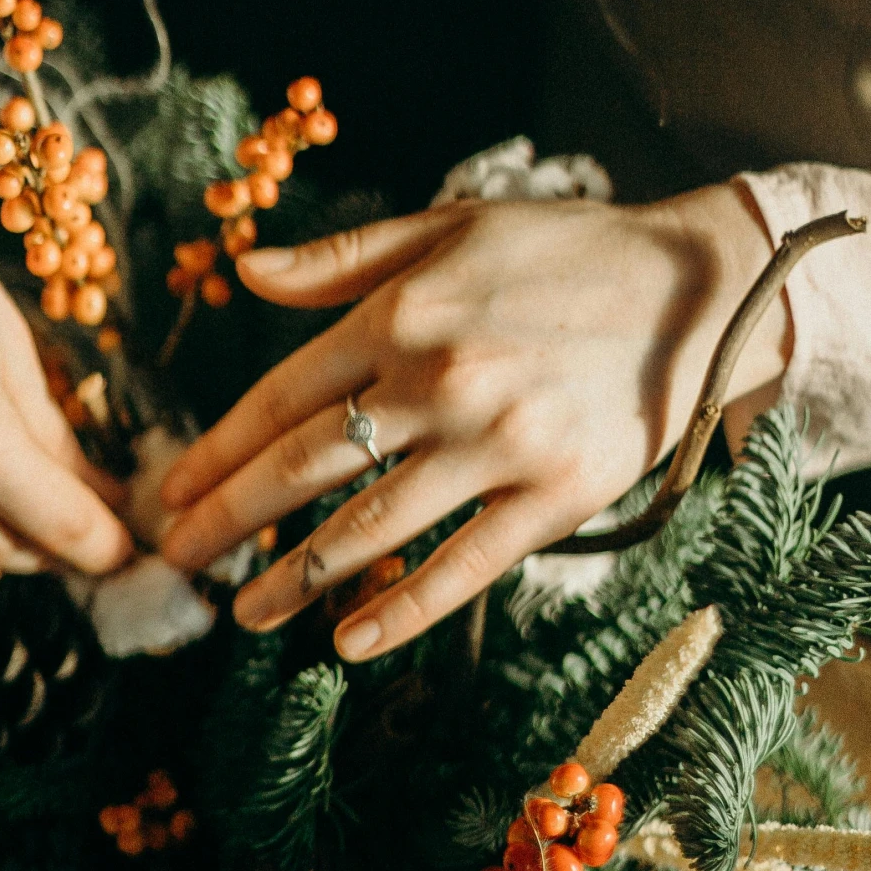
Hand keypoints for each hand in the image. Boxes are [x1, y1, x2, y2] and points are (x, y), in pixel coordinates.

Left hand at [157, 187, 783, 660]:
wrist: (700, 288)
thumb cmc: (564, 251)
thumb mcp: (449, 227)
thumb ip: (341, 258)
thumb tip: (242, 271)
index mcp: (403, 315)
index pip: (281, 397)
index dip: (216, 451)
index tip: (170, 492)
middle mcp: (440, 382)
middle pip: (305, 468)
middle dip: (229, 521)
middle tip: (175, 562)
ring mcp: (499, 445)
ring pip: (370, 527)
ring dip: (296, 579)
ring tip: (245, 615)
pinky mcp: (556, 496)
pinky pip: (462, 566)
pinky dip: (401, 610)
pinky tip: (348, 643)